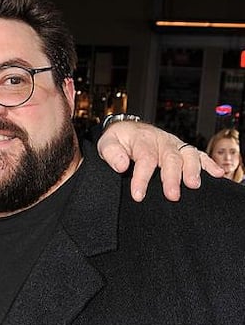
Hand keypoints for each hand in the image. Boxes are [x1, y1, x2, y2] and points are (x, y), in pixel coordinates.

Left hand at [97, 121, 223, 201]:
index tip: (138, 195)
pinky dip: (209, 164)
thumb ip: (111, 153)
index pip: (144, 159)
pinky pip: (199, 154)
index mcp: (142, 140)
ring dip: (192, 170)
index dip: (142, 178)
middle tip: (172, 195)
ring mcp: (174, 144)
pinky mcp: (182, 149)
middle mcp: (161, 141)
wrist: (127, 129)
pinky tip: (217, 174)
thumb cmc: (118, 140)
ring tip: (193, 185)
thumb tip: (120, 166)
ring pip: (187, 155)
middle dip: (172, 177)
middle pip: (169, 158)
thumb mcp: (107, 143)